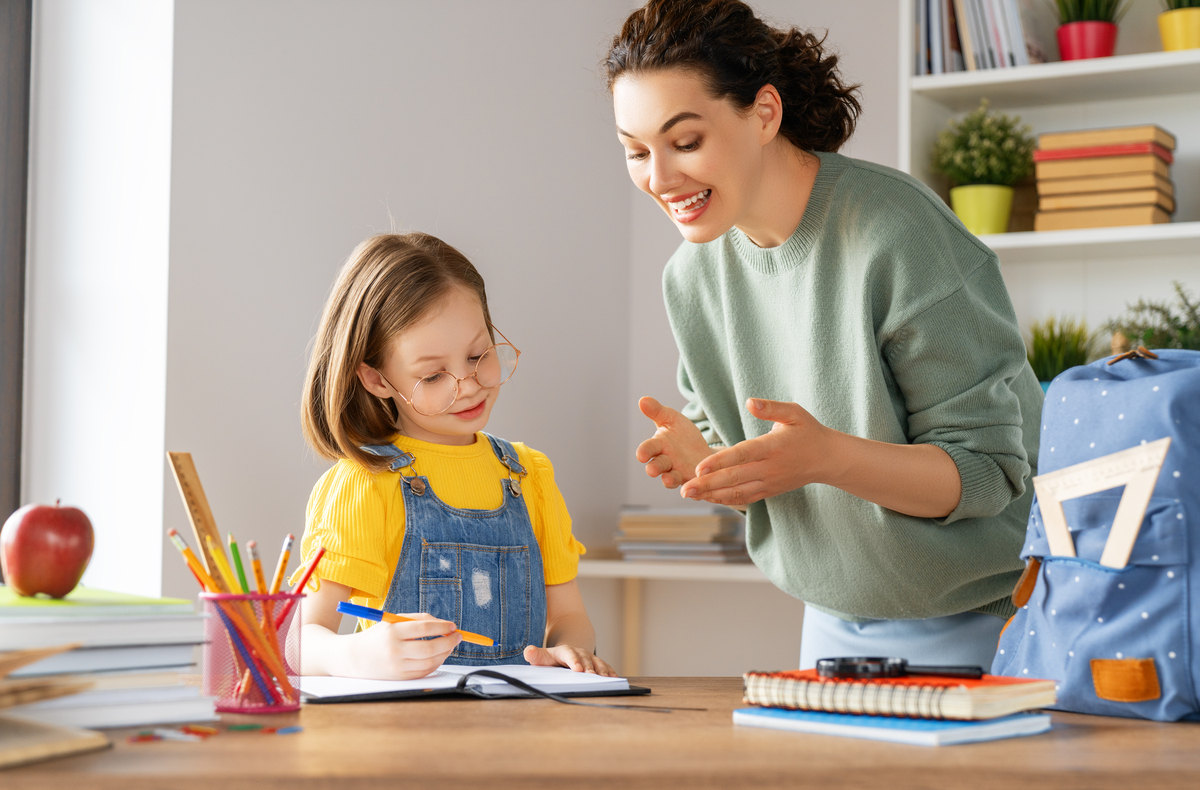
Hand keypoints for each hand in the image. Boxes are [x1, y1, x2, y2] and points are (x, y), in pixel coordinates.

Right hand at [352, 612, 461, 679]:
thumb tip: (443, 623)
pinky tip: (440, 655)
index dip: (442, 626)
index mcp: (392, 632)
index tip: (453, 625)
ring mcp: (397, 667)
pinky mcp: (400, 678)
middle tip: (457, 636)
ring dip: (445, 653)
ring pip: (430, 662)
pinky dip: (436, 663)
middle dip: (448, 641)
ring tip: (450, 645)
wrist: (353, 658)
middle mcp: (395, 651)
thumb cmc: (377, 636)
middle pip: (430, 648)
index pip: (424, 628)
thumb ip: (417, 619)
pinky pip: (424, 672)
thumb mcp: (392, 621)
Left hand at [524, 643, 618, 676]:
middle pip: (585, 659)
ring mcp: (589, 658)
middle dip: (589, 667)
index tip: (578, 670)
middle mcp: (579, 653)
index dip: (574, 661)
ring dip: (601, 670)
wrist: (564, 653)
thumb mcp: (541, 657)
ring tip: (605, 678)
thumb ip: (535, 655)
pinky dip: (610, 671)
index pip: (569, 654)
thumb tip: (528, 652)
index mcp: (564, 651)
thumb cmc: (551, 659)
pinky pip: (605, 666)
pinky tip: (614, 678)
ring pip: (597, 662)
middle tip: (591, 676)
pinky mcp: (596, 664)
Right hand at [635, 396, 713, 489]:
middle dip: (654, 468)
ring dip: (668, 480)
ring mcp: (677, 472)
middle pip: (656, 465)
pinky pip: (689, 487)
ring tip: (669, 480)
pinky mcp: (691, 481)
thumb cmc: (682, 435)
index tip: (641, 455)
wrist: (702, 450)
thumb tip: (642, 400)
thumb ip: (657, 411)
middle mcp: (665, 461)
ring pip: (670, 478)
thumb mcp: (672, 419)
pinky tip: (692, 488)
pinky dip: (690, 488)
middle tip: (652, 470)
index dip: (644, 452)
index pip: (648, 448)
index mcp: (659, 445)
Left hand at [679, 398, 836, 506]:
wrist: (828, 459)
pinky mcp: (769, 491)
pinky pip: (744, 498)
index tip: (698, 468)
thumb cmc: (808, 431)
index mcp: (772, 447)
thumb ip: (771, 408)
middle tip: (683, 489)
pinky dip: (725, 500)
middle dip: (707, 484)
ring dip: (711, 495)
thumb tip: (749, 402)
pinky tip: (707, 498)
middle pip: (733, 478)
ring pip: (736, 492)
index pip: (741, 455)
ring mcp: (769, 482)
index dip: (719, 462)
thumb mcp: (794, 413)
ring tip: (688, 494)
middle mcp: (769, 468)